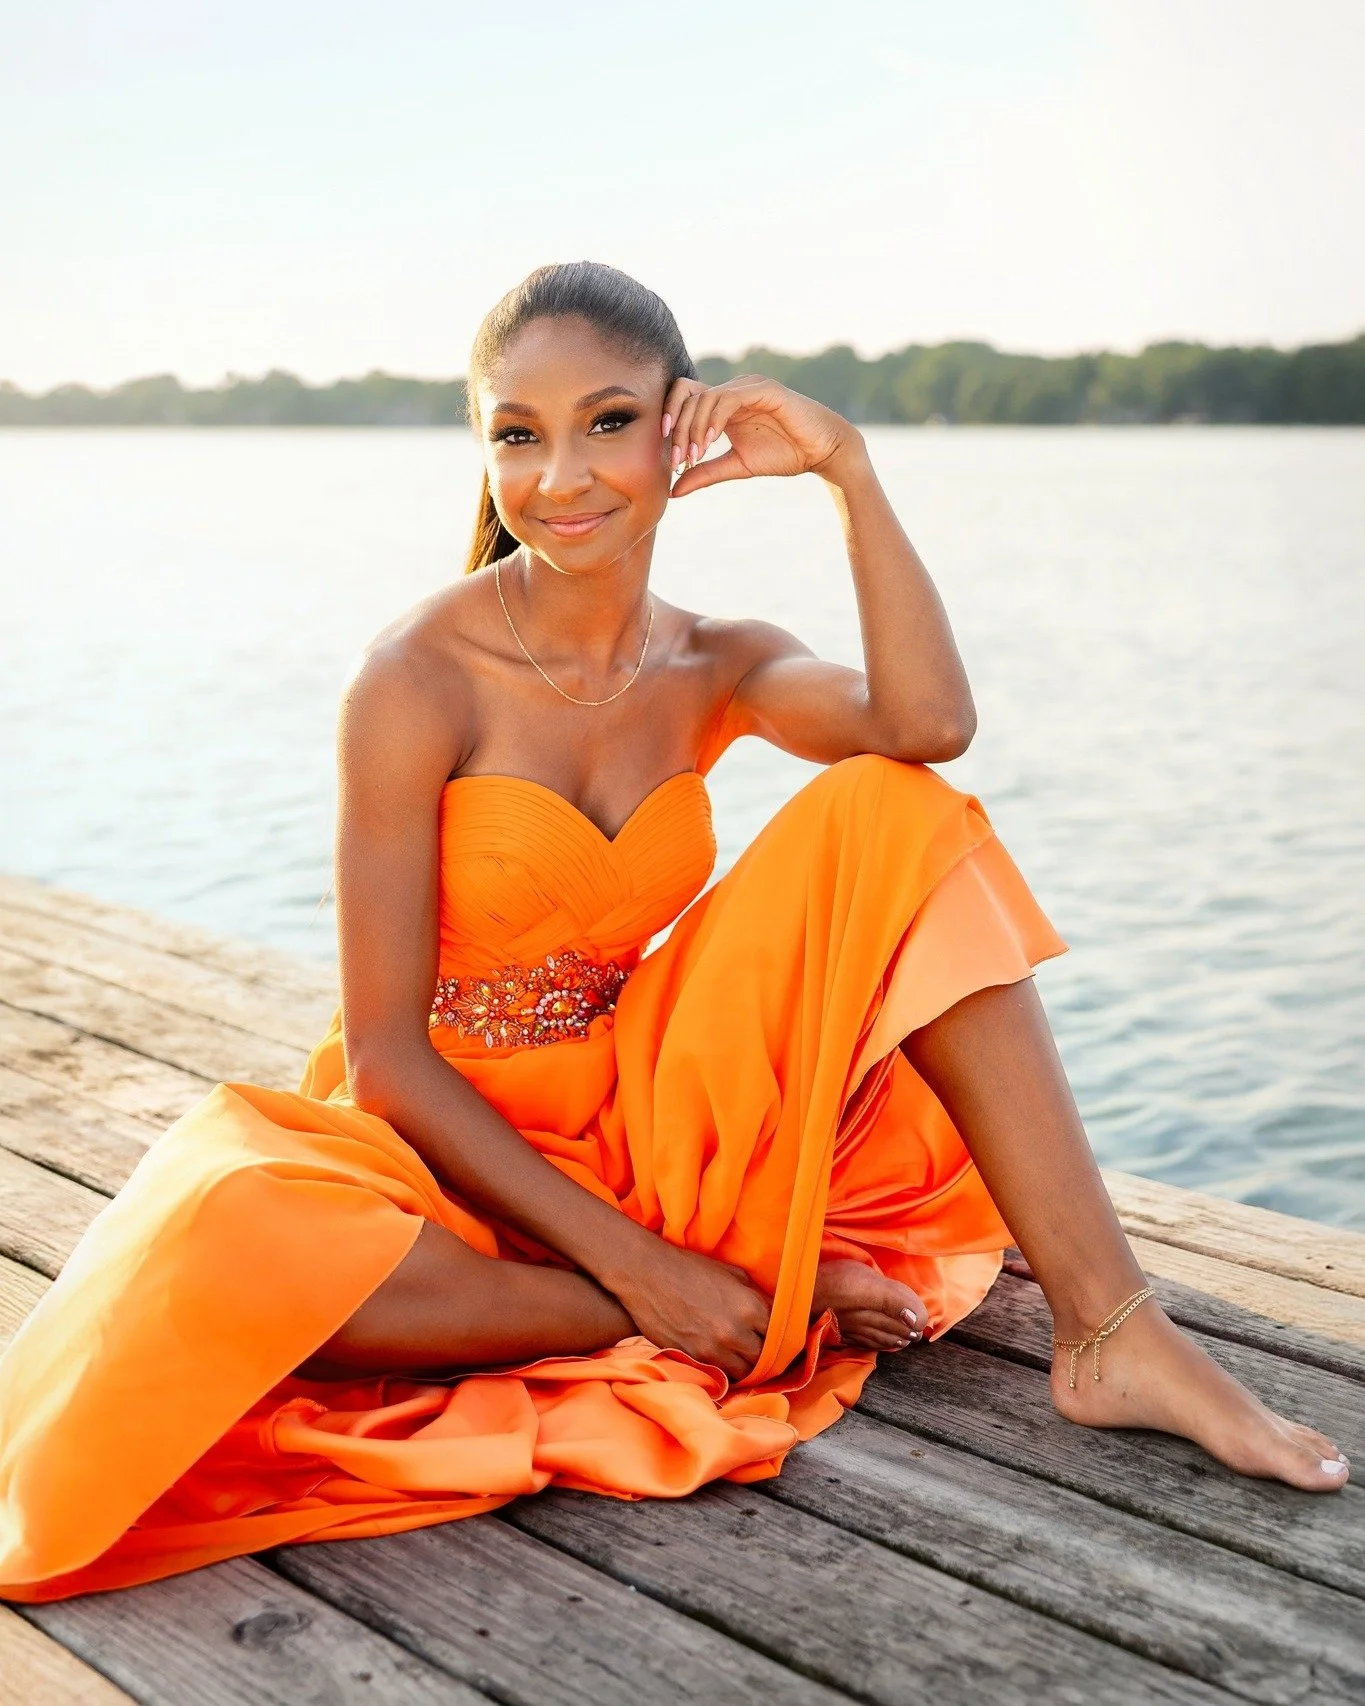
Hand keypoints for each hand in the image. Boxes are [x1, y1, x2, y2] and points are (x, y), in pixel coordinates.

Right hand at [610, 1240, 770, 1380]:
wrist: (648, 1274)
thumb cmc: (692, 1268)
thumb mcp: (734, 1274)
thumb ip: (757, 1297)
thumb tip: (778, 1314)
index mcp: (750, 1306)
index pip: (782, 1335)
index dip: (783, 1337)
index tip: (782, 1339)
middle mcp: (735, 1332)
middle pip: (766, 1358)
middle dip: (767, 1354)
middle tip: (764, 1350)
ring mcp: (713, 1350)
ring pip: (744, 1373)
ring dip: (746, 1367)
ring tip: (743, 1357)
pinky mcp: (693, 1360)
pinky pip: (720, 1376)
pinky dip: (725, 1372)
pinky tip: (723, 1360)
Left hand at [664, 374, 865, 496]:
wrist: (822, 452)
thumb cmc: (784, 455)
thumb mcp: (737, 467)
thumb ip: (705, 473)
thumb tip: (673, 490)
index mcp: (724, 404)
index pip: (685, 399)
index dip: (671, 422)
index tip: (671, 457)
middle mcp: (733, 390)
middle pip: (689, 396)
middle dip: (679, 431)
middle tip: (680, 462)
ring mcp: (748, 386)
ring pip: (705, 397)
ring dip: (694, 429)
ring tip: (695, 457)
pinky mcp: (763, 389)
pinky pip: (728, 398)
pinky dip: (714, 420)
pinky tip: (710, 442)